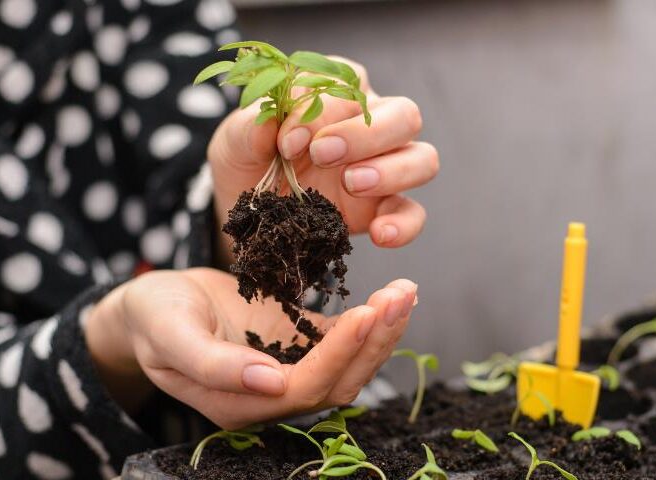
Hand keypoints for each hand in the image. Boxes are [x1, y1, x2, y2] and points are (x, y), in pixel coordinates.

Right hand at [85, 267, 416, 428]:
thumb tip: (269, 382)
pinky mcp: (298, 344)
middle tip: (401, 295)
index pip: (305, 387)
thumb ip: (212, 364)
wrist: (153, 306)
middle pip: (339, 382)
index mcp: (240, 404)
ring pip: (349, 366)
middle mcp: (272, 395)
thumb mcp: (170, 335)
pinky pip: (342, 342)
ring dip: (381, 332)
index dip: (340, 354)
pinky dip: (370, 323)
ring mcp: (289, 370)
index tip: (366, 312)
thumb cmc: (153, 318)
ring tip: (405, 292)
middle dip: (375, 341)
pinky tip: (390, 296)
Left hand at [208, 57, 438, 261]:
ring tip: (351, 184)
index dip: (322, 109)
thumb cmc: (247, 163)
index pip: (349, 83)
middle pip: (403, 114)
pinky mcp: (385, 209)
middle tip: (322, 154)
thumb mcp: (233, 143)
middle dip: (365, 133)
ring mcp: (385, 168)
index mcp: (336, 93)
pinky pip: (413, 214)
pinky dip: (403, 224)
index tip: (287, 140)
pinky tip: (379, 234)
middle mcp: (370, 125)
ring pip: (422, 158)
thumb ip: (247, 129)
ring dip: (391, 170)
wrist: (248, 216)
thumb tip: (269, 122)